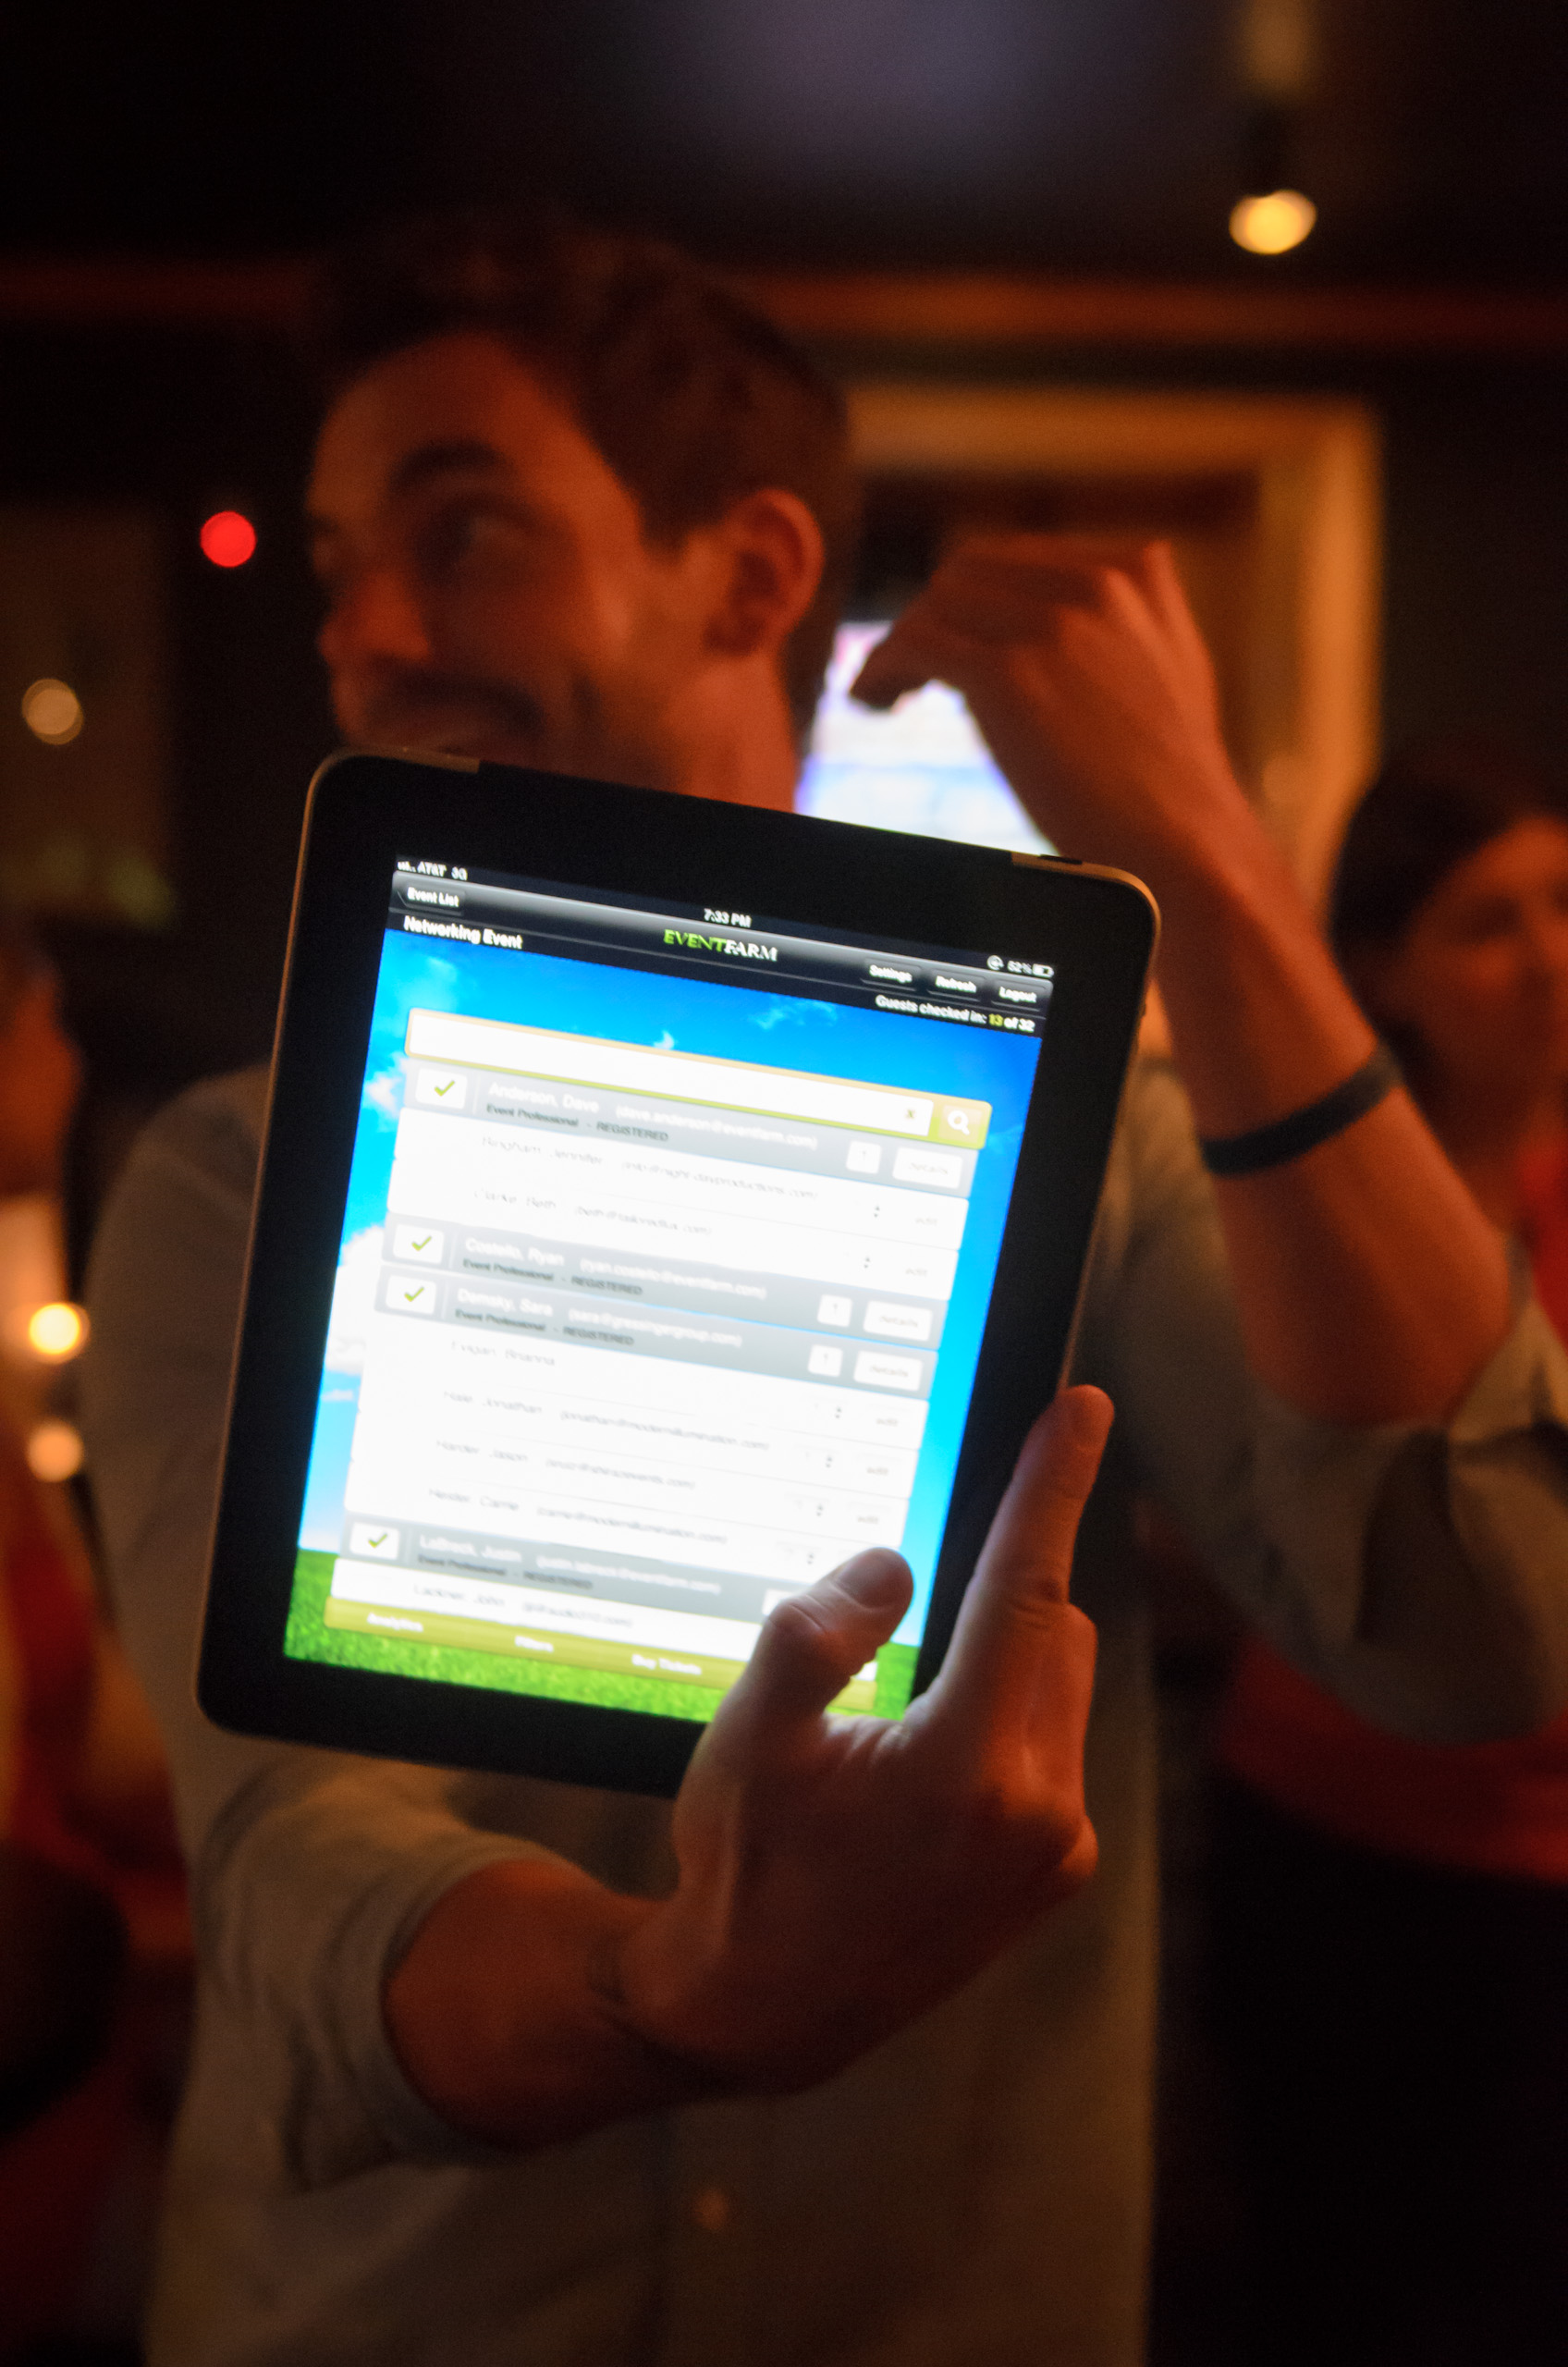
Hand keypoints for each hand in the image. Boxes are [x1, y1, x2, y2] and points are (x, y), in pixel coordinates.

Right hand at [387, 1387, 1109, 2143]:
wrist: (762, 2010)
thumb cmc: (746, 1869)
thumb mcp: (748, 1738)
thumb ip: (814, 1635)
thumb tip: (891, 1564)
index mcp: (965, 1768)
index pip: (1027, 1588)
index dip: (1054, 1486)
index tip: (1085, 1408)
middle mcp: (1038, 1811)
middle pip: (1049, 1627)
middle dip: (995, 1590)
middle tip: (907, 1611)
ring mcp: (1057, 1849)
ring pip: (1058, 1681)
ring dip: (1003, 1656)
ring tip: (897, 1715)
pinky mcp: (1059, 1871)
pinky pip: (1054, 1744)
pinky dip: (1006, 1717)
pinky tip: (924, 1765)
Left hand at [852, 536, 1244, 884]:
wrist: (1187, 841)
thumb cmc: (1176, 785)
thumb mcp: (1173, 669)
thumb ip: (1126, 627)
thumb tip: (1062, 627)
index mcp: (1135, 574)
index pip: (1018, 560)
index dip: (970, 600)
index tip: (950, 639)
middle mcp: (1094, 585)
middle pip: (968, 573)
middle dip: (932, 617)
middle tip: (910, 670)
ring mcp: (1052, 626)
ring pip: (935, 605)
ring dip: (899, 646)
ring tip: (885, 693)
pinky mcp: (1009, 673)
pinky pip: (916, 646)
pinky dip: (882, 668)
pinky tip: (873, 701)